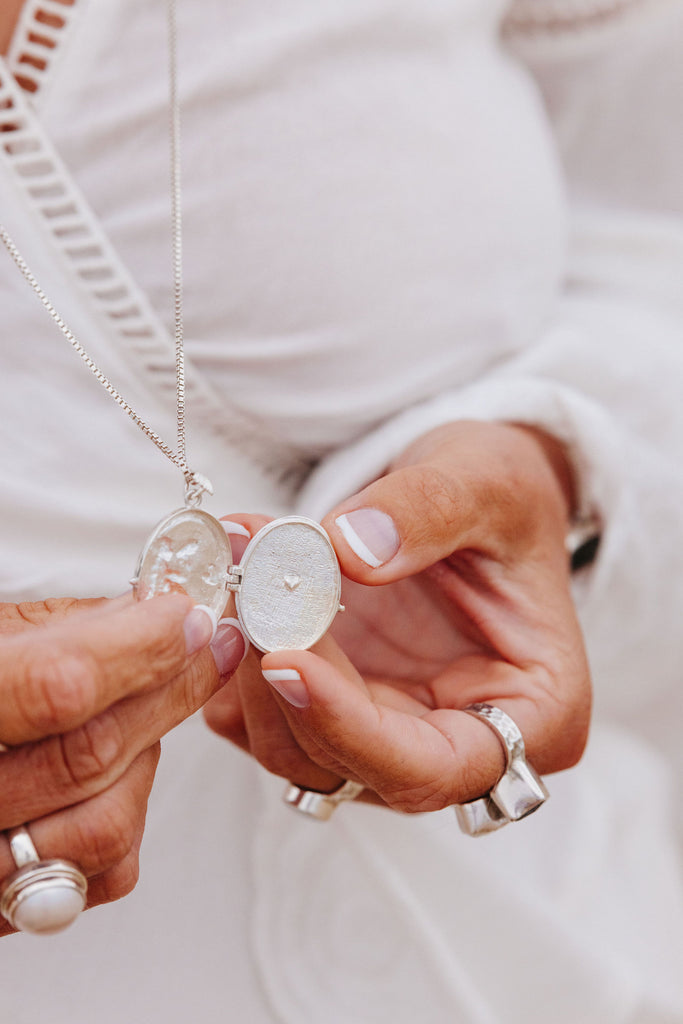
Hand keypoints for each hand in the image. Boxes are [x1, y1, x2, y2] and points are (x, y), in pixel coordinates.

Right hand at [0, 593, 244, 934]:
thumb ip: (63, 631)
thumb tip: (155, 613)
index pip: (58, 687)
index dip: (139, 649)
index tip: (184, 619)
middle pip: (92, 754)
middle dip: (168, 690)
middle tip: (202, 648)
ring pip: (108, 824)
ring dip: (144, 758)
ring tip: (136, 713)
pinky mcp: (12, 905)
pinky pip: (107, 871)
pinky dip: (131, 813)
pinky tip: (113, 771)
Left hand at [204, 420, 590, 813]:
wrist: (467, 496)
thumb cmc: (502, 496)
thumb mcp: (487, 481)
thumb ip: (427, 511)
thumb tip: (349, 551)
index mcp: (535, 716)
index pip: (434, 767)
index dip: (348, 728)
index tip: (284, 657)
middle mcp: (458, 744)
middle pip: (347, 765)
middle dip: (283, 686)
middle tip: (248, 588)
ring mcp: (389, 733)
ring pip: (292, 750)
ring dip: (248, 672)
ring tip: (239, 573)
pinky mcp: (336, 710)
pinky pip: (264, 718)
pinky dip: (234, 665)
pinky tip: (232, 593)